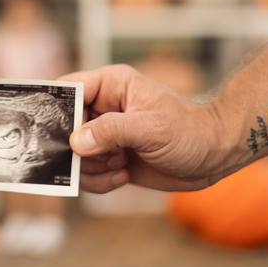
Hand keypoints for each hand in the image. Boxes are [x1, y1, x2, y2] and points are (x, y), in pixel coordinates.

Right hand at [60, 64, 226, 193]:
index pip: (69, 89)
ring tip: (120, 164)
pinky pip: (86, 174)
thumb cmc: (189, 132)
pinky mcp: (109, 159)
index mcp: (111, 85)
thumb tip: (76, 141)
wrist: (212, 157)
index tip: (55, 132)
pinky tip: (124, 176)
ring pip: (72, 155)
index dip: (56, 109)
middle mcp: (103, 108)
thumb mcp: (151, 127)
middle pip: (64, 126)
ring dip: (91, 167)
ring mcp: (105, 135)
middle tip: (102, 155)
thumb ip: (111, 131)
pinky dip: (100, 181)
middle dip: (76, 148)